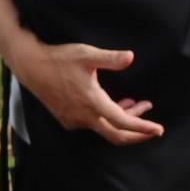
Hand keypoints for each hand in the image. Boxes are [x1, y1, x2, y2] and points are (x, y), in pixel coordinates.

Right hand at [13, 36, 162, 144]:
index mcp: (92, 103)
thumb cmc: (59, 59)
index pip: (123, 122)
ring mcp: (75, 121)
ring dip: (123, 121)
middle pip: (117, 135)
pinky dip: (108, 119)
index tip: (158, 129)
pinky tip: (115, 105)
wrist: (31, 66)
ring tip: (139, 105)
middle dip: (137, 132)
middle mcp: (84, 117)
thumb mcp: (87, 54)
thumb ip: (111, 58)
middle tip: (153, 128)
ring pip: (105, 128)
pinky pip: (93, 125)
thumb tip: (130, 57)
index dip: (142, 127)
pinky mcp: (68, 119)